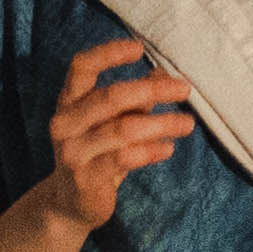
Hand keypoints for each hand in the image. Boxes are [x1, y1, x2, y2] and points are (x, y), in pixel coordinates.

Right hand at [34, 39, 193, 233]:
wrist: (70, 203)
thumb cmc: (97, 152)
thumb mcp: (112, 121)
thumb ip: (135, 99)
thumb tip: (165, 74)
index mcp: (68, 101)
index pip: (81, 67)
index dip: (108, 53)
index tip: (139, 48)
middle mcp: (65, 123)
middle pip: (110, 97)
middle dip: (152, 90)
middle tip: (184, 89)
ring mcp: (73, 151)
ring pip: (123, 129)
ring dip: (161, 123)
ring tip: (187, 123)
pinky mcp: (86, 178)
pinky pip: (124, 158)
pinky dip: (151, 151)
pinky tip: (168, 148)